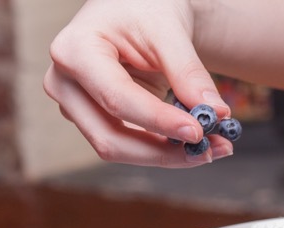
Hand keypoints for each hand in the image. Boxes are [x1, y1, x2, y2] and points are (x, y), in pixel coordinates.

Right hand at [43, 0, 232, 166]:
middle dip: (163, 151)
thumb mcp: (169, 31)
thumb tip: (217, 113)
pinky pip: (129, 145)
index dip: (158, 121)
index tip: (198, 132)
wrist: (137, 9)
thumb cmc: (145, 8)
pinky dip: (165, 150)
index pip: (117, 99)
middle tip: (212, 149)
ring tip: (214, 148)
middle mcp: (65, 83)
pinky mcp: (95, 120)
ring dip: (168, 156)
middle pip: (110, 137)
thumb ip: (189, 73)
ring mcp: (76, 106)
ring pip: (119, 149)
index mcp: (75, 51)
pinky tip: (197, 146)